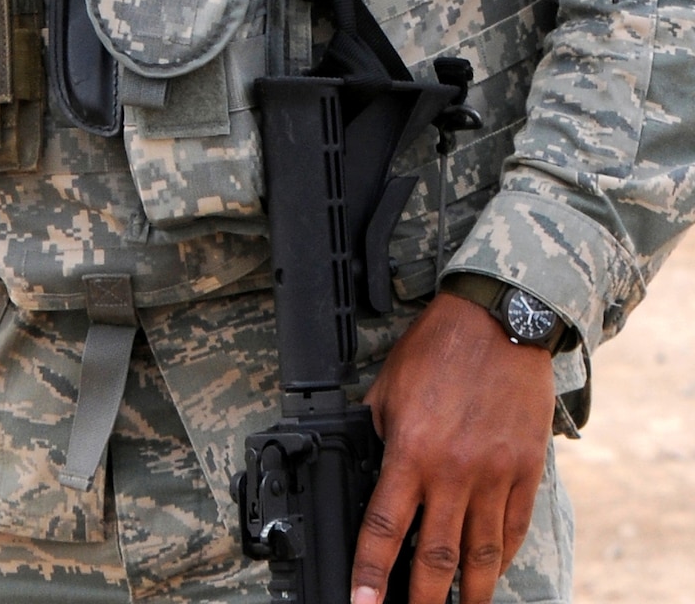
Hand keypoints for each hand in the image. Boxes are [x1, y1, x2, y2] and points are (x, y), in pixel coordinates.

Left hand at [351, 292, 555, 603]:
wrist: (498, 319)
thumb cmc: (438, 347)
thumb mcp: (389, 387)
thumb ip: (379, 434)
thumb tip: (369, 469)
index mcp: (411, 451)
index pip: (384, 528)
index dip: (370, 573)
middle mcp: (453, 472)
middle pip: (435, 559)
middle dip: (421, 602)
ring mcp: (494, 476)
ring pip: (480, 556)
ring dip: (469, 595)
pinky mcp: (526, 471)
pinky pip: (513, 528)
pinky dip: (502, 557)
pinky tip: (492, 572)